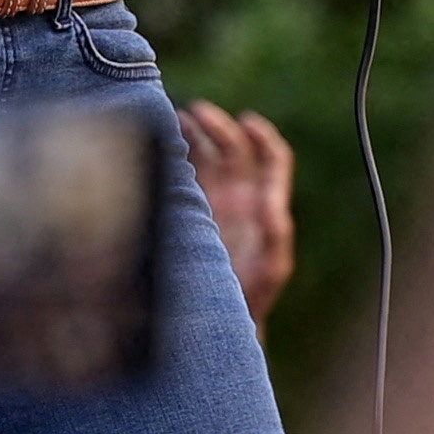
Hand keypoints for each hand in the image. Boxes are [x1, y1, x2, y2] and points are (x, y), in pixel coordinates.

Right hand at [180, 103, 296, 330]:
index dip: (262, 136)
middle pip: (233, 149)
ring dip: (192, 134)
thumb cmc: (250, 297)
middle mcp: (239, 198)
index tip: (246, 121)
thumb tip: (275, 204)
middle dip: (216, 126)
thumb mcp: (270, 267)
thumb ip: (275, 234)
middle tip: (195, 113)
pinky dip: (172, 156)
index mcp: (263, 205)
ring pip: (204, 156)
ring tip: (173, 120)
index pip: (271, 159)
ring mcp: (212, 203)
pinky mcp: (185, 211)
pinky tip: (158, 148)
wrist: (218, 320)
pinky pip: (180, 174)